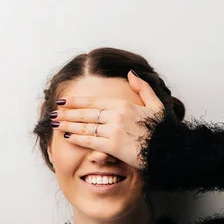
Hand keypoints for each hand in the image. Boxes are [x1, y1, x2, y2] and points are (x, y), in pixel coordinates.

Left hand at [49, 70, 164, 169]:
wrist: (170, 150)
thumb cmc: (164, 130)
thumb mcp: (156, 105)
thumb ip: (143, 88)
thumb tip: (131, 73)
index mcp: (124, 104)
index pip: (94, 102)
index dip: (76, 102)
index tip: (64, 102)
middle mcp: (116, 115)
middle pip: (86, 113)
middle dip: (67, 114)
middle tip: (53, 114)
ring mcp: (114, 130)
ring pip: (85, 126)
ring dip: (67, 125)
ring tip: (55, 125)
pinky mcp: (113, 146)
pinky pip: (90, 141)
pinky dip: (77, 139)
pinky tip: (67, 137)